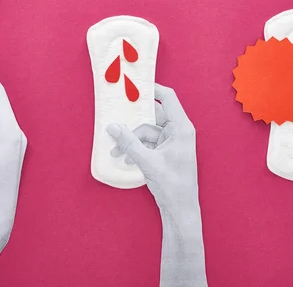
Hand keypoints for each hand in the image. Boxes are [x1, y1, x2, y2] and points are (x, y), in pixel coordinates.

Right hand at [107, 84, 206, 286]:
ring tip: (115, 151)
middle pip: (152, 116)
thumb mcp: (147, 161)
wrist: (180, 209)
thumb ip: (129, 143)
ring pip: (146, 132)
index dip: (152, 89)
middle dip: (133, 121)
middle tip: (116, 115)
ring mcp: (171, 143)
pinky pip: (147, 143)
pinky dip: (135, 148)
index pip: (168, 98)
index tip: (135, 84)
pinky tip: (123, 158)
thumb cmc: (172, 185)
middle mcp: (177, 132)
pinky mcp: (164, 153)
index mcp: (181, 128)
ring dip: (131, 140)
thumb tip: (112, 127)